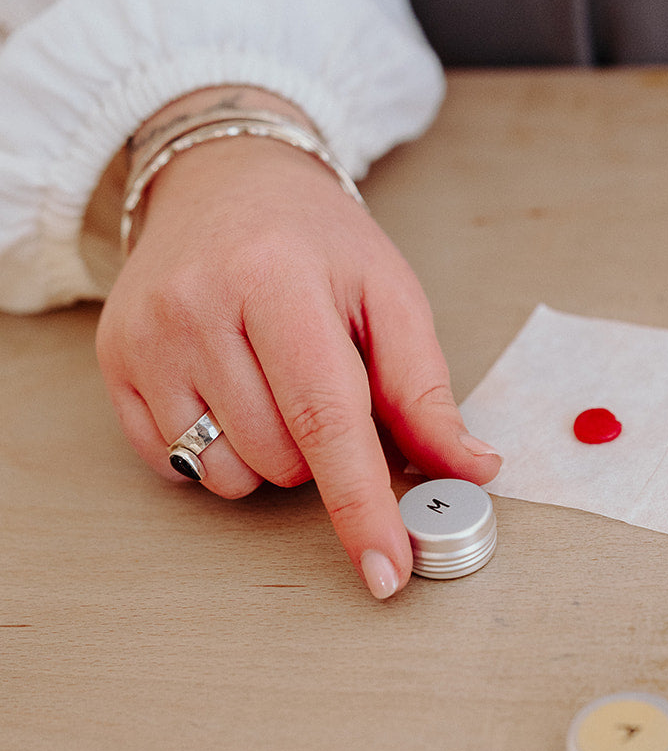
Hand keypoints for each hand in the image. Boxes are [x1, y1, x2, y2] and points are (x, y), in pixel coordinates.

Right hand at [96, 100, 500, 599]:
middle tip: (324, 376)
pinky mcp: (115, 365)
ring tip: (276, 377)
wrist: (224, 181)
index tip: (386, 569)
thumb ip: (425, 388)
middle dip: (325, 447)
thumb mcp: (388, 292)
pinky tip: (232, 389)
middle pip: (283, 456)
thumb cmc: (316, 239)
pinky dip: (221, 452)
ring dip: (274, 454)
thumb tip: (470, 469)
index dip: (361, 502)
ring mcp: (145, 341)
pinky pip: (176, 467)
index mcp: (276, 279)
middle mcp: (196, 308)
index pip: (326, 416)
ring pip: (230, 474)